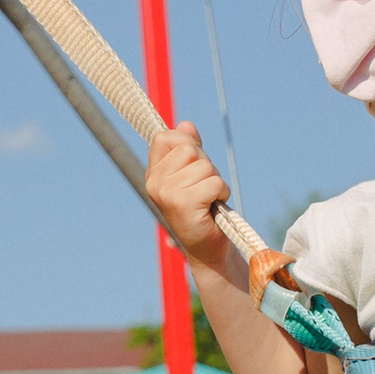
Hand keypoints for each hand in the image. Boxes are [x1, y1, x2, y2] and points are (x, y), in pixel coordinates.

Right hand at [145, 119, 232, 271]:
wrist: (208, 248)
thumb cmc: (202, 209)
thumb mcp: (194, 174)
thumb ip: (189, 148)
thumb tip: (186, 124)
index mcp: (153, 173)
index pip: (166, 137)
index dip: (187, 145)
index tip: (193, 166)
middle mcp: (155, 182)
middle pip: (189, 149)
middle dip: (206, 165)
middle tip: (203, 188)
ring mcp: (167, 193)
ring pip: (205, 166)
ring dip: (215, 181)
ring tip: (208, 199)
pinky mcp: (183, 204)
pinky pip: (214, 182)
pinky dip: (221, 192)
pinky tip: (213, 206)